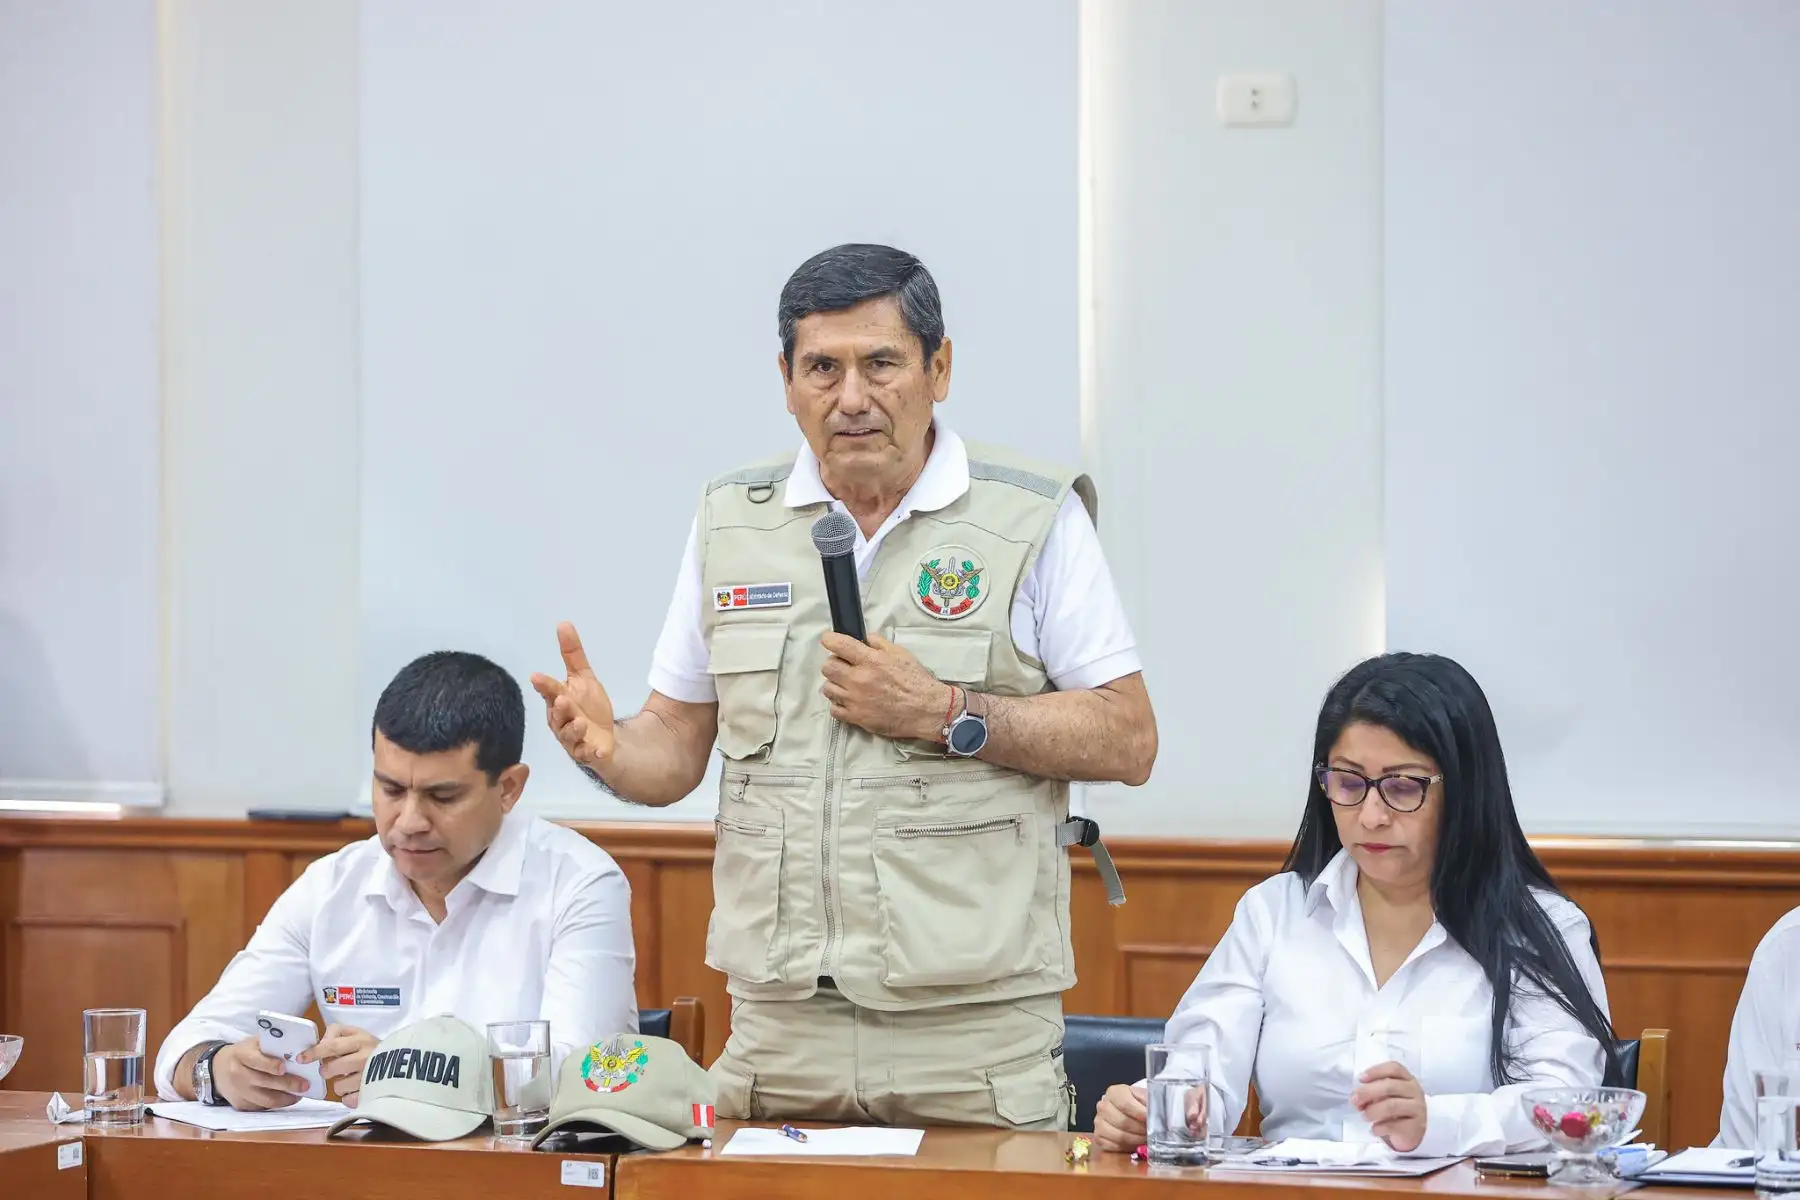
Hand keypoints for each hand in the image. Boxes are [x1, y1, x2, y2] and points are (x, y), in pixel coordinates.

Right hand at [212, 1036, 310, 1111]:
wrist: (219, 1069)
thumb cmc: (245, 1052)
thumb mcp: (254, 1043)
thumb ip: (272, 1044)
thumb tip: (299, 1048)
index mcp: (241, 1054)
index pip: (256, 1061)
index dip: (270, 1065)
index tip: (285, 1067)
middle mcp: (237, 1073)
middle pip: (264, 1082)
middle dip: (287, 1084)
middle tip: (305, 1085)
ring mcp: (238, 1091)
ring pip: (264, 1099)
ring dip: (285, 1099)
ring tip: (300, 1094)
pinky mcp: (240, 1104)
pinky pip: (261, 1107)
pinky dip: (277, 1104)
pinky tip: (288, 1098)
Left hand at [300, 1025, 380, 1107]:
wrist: (401, 1061)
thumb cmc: (370, 1047)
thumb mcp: (356, 1033)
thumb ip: (335, 1033)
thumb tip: (320, 1044)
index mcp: (360, 1040)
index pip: (332, 1046)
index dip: (314, 1052)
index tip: (301, 1059)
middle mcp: (365, 1057)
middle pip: (331, 1068)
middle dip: (327, 1070)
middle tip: (335, 1068)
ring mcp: (369, 1077)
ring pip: (338, 1086)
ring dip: (339, 1084)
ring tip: (349, 1078)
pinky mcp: (371, 1093)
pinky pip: (347, 1100)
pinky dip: (348, 1096)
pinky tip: (355, 1088)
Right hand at [530, 622, 615, 768]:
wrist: (603, 737)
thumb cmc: (588, 707)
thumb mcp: (584, 678)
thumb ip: (573, 654)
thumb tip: (563, 624)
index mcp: (558, 700)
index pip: (550, 691)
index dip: (544, 685)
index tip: (537, 677)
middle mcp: (561, 720)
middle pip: (558, 714)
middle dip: (560, 708)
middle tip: (563, 699)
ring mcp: (572, 739)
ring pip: (569, 735)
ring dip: (573, 729)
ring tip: (580, 722)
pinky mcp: (586, 753)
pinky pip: (587, 755)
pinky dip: (592, 753)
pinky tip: (599, 751)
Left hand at [819, 631, 950, 739]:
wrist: (926, 709)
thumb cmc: (915, 680)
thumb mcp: (900, 653)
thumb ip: (879, 643)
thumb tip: (864, 638)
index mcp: (870, 660)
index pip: (839, 645)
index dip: (829, 640)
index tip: (829, 640)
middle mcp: (858, 679)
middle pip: (827, 667)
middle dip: (833, 663)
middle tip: (843, 666)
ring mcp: (855, 700)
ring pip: (827, 689)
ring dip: (835, 684)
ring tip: (846, 685)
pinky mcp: (857, 718)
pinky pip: (834, 710)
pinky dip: (838, 704)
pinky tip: (849, 701)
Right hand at [1093, 1083, 1147, 1152]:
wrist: (1129, 1111)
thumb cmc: (1138, 1104)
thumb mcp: (1144, 1097)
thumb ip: (1149, 1102)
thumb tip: (1156, 1113)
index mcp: (1114, 1092)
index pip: (1126, 1104)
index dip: (1140, 1113)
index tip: (1151, 1119)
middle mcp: (1103, 1106)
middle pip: (1122, 1122)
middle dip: (1140, 1129)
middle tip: (1152, 1133)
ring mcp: (1099, 1122)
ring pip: (1118, 1136)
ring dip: (1136, 1140)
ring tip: (1146, 1139)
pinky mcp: (1099, 1136)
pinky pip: (1113, 1146)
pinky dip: (1127, 1147)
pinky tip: (1135, 1144)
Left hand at [1352, 1061, 1427, 1152]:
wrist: (1410, 1133)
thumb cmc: (1394, 1110)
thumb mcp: (1384, 1097)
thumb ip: (1371, 1093)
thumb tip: (1355, 1097)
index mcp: (1407, 1079)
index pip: (1394, 1068)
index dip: (1376, 1071)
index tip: (1360, 1079)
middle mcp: (1415, 1091)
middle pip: (1390, 1086)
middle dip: (1368, 1092)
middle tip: (1354, 1100)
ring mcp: (1418, 1108)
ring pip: (1392, 1105)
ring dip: (1373, 1111)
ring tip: (1364, 1116)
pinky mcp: (1416, 1126)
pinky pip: (1394, 1125)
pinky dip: (1380, 1127)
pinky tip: (1374, 1129)